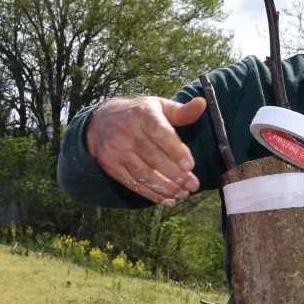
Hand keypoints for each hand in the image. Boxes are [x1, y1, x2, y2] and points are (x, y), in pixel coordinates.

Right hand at [84, 96, 205, 205]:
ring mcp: (116, 149)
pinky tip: (167, 200)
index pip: (160, 133)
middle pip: (153, 157)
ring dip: (165, 188)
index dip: (175, 150)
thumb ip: (181, 111)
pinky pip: (133, 183)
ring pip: (143, 173)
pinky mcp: (110, 164)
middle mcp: (126, 131)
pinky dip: (151, 194)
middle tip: (193, 185)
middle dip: (176, 175)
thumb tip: (202, 104)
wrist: (102, 121)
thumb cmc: (140, 114)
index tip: (190, 166)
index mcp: (142, 113)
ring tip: (182, 194)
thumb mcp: (159, 106)